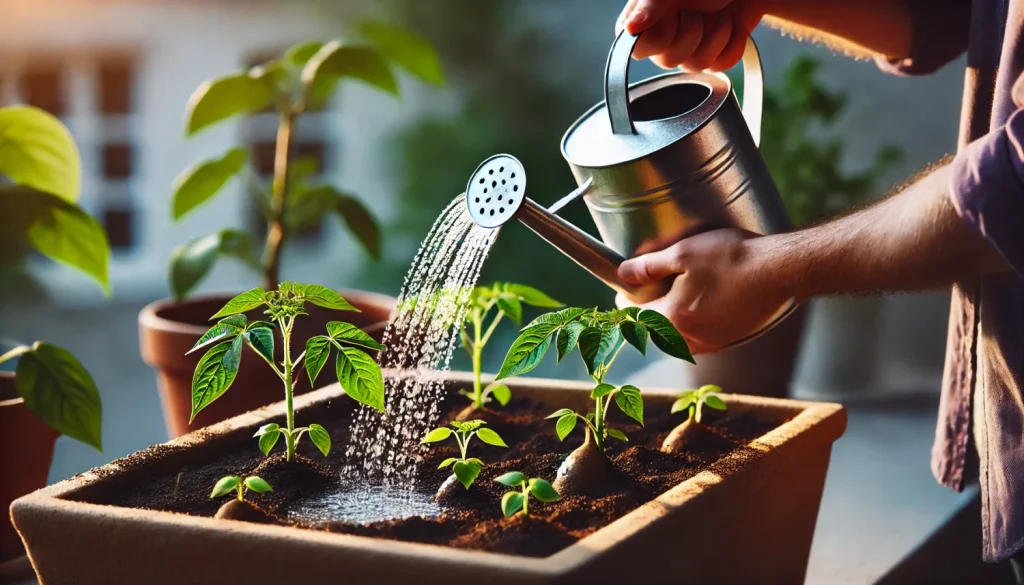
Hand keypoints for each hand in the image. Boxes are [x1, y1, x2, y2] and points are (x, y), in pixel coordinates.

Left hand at [615, 229, 791, 353]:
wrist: (779, 270)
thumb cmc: (732, 258)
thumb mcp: (683, 253)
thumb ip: (649, 266)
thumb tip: (623, 274)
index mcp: (675, 318)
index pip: (637, 316)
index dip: (627, 302)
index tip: (625, 293)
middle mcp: (692, 338)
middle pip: (656, 331)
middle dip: (647, 316)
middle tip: (646, 296)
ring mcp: (714, 342)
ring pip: (678, 339)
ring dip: (670, 325)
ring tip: (671, 303)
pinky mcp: (731, 340)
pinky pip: (700, 340)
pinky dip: (692, 328)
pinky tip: (698, 310)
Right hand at [616, 0, 767, 71]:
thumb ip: (649, 6)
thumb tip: (629, 29)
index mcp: (645, 19)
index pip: (637, 49)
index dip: (659, 37)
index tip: (673, 14)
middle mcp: (663, 37)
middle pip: (669, 61)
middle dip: (692, 31)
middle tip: (697, 9)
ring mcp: (689, 49)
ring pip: (696, 66)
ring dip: (715, 34)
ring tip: (718, 12)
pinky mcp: (715, 56)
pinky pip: (720, 66)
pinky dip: (732, 42)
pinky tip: (731, 24)